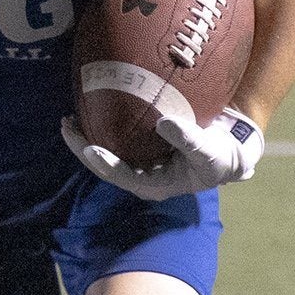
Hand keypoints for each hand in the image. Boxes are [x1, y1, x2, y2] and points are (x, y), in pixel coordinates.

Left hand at [61, 107, 263, 201]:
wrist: (228, 152)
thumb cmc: (220, 155)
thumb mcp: (210, 151)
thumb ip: (189, 139)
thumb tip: (164, 123)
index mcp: (155, 185)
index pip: (123, 177)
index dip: (105, 163)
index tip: (89, 147)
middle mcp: (141, 177)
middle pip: (104, 166)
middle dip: (82, 147)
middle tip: (66, 126)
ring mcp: (137, 164)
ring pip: (104, 152)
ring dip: (84, 136)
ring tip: (68, 118)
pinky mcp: (137, 149)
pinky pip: (112, 140)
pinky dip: (98, 126)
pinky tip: (87, 109)